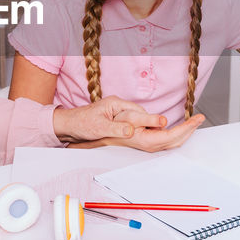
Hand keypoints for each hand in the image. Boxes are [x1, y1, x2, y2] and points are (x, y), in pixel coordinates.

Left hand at [52, 96, 167, 143]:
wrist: (68, 124)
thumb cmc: (80, 123)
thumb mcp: (97, 127)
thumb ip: (115, 129)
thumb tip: (131, 131)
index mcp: (116, 104)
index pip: (137, 112)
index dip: (150, 119)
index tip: (162, 123)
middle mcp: (120, 107)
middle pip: (142, 114)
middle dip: (154, 122)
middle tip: (171, 129)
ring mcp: (119, 113)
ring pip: (140, 120)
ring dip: (149, 126)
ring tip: (165, 134)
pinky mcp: (118, 121)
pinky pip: (135, 123)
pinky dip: (143, 129)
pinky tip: (149, 135)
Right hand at [110, 112, 206, 151]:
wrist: (105, 130)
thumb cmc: (116, 122)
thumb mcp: (130, 116)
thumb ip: (147, 119)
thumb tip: (163, 121)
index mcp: (148, 140)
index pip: (174, 134)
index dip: (188, 127)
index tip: (197, 118)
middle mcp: (152, 145)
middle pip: (178, 140)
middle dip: (191, 129)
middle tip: (201, 118)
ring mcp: (152, 145)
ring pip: (175, 141)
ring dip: (187, 132)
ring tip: (196, 121)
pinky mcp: (152, 142)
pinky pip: (171, 139)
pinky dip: (180, 133)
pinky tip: (184, 126)